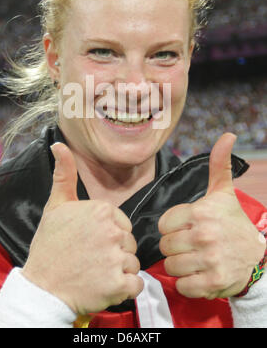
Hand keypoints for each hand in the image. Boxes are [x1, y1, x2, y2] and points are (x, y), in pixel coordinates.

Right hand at [22, 142, 142, 314]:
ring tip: (95, 273)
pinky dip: (123, 289)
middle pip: (129, 243)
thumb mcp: (55, 206)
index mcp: (102, 210)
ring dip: (119, 271)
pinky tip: (103, 286)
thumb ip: (64, 174)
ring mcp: (116, 259)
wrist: (41, 289)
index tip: (89, 243)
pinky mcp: (119, 285)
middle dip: (115, 253)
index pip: (122, 224)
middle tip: (90, 259)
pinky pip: (135, 284)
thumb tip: (59, 144)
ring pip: (133, 263)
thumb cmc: (49, 246)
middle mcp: (112, 231)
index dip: (108, 236)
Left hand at [158, 133, 265, 298]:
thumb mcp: (224, 192)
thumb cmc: (232, 221)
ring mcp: (208, 260)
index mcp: (201, 212)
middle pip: (165, 246)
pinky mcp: (212, 282)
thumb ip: (219, 164)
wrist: (256, 256)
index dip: (172, 227)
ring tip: (194, 258)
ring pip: (171, 266)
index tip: (185, 227)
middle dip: (174, 246)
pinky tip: (199, 273)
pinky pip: (182, 285)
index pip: (163, 224)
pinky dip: (188, 283)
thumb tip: (227, 135)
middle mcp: (204, 235)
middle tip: (190, 244)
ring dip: (180, 265)